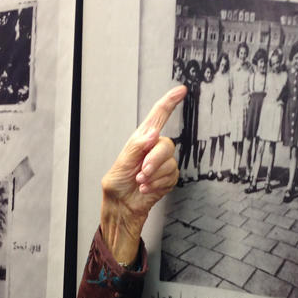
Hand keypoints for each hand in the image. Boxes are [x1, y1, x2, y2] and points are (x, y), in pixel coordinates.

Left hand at [100, 85, 185, 264]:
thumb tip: (152, 135)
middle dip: (154, 161)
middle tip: (141, 172)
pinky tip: (146, 188)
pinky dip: (157, 185)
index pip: (158, 116)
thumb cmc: (117, 185)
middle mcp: (153, 149)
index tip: (181, 91)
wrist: (122, 206)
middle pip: (167, 146)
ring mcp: (162, 164)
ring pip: (170, 164)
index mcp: (141, 140)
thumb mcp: (120, 164)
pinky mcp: (168, 178)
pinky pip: (171, 177)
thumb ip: (136, 148)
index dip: (169, 102)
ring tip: (140, 182)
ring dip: (154, 176)